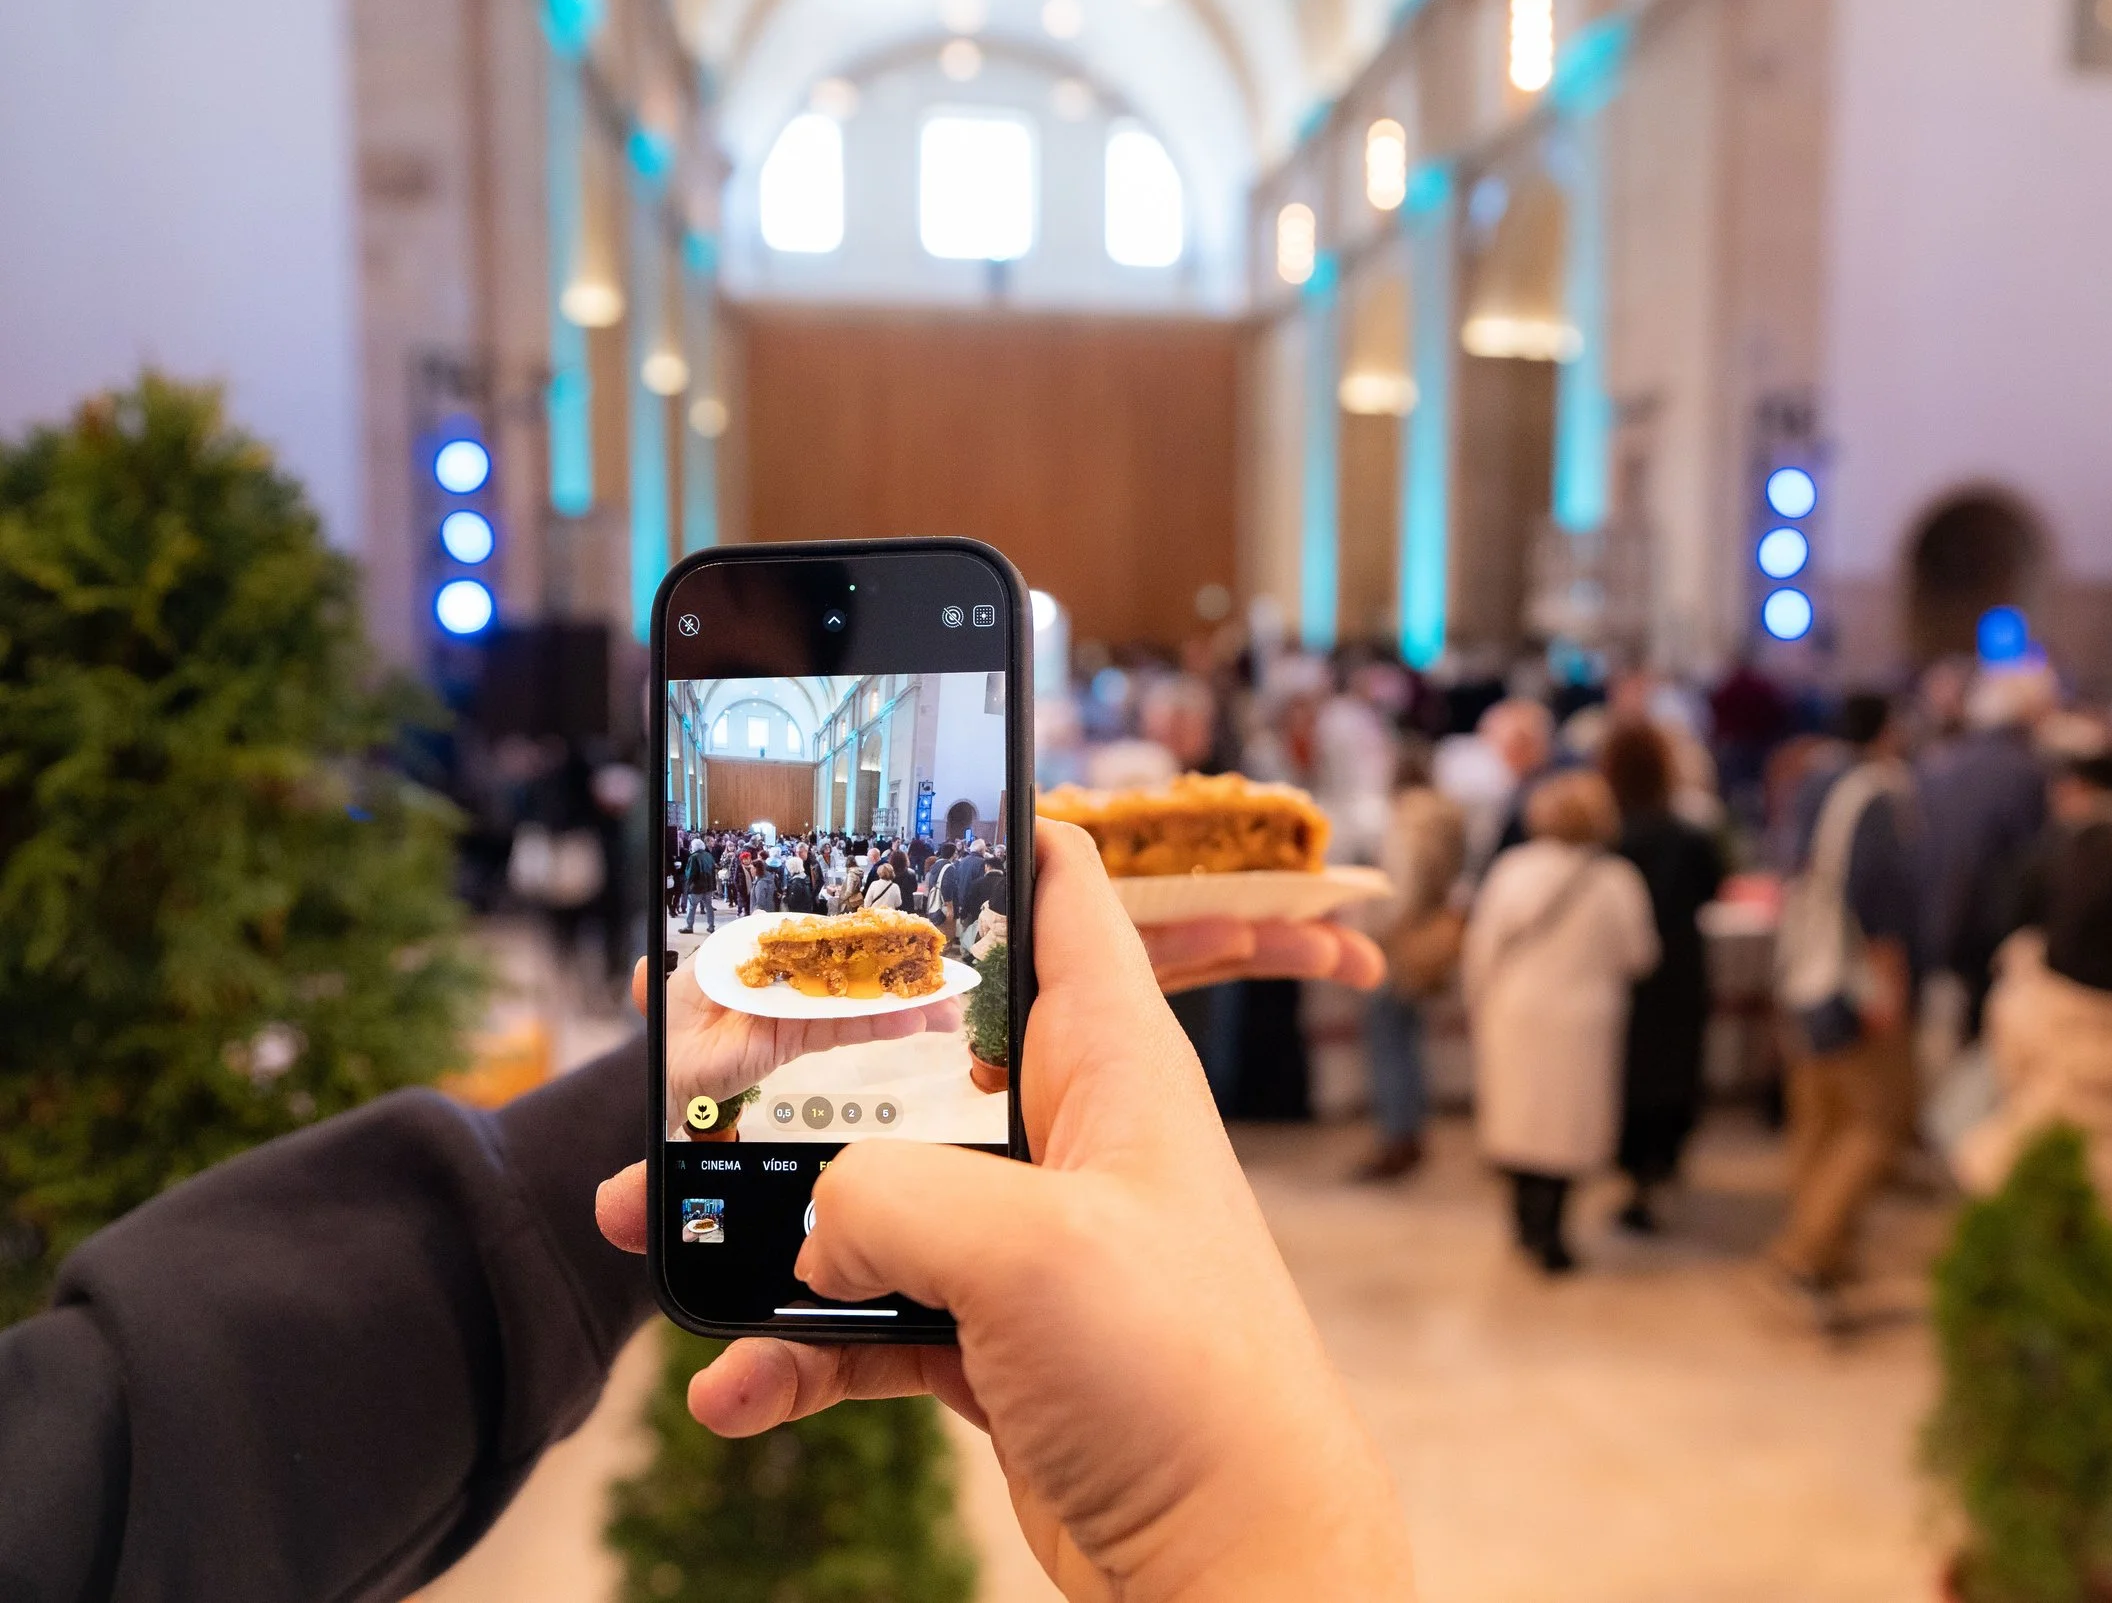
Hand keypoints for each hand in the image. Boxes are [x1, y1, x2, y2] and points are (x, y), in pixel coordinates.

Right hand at [600, 822, 1412, 1600]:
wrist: (1232, 1566)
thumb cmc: (1185, 1382)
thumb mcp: (1033, 1252)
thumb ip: (895, 1195)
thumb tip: (815, 1220)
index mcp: (1111, 1063)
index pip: (1053, 895)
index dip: (971, 838)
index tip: (862, 821)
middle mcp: (1068, 1138)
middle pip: (912, 1051)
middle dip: (791, 1058)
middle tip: (679, 1058)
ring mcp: (1026, 1242)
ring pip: (867, 1191)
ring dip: (759, 1218)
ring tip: (642, 1234)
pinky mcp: (992, 1341)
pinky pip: (865, 1318)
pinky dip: (795, 1350)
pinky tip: (734, 1391)